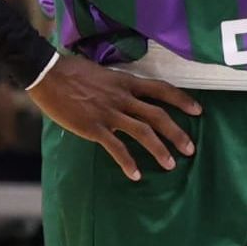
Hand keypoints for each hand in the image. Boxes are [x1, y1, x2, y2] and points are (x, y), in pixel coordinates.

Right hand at [28, 54, 200, 181]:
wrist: (48, 73)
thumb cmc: (72, 71)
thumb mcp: (103, 74)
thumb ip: (118, 86)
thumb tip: (127, 95)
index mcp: (126, 82)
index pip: (161, 89)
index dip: (182, 100)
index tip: (198, 110)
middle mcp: (122, 97)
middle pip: (158, 115)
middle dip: (177, 133)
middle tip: (190, 149)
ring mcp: (109, 113)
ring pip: (143, 132)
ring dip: (160, 149)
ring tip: (171, 164)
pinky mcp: (94, 127)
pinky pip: (116, 147)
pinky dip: (128, 162)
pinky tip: (136, 174)